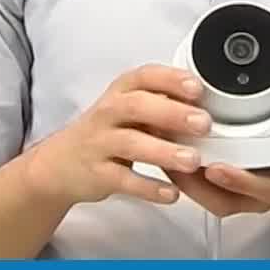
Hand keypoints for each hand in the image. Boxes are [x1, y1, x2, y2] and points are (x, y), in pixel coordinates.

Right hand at [21, 64, 213, 208]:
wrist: (62, 162)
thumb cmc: (108, 130)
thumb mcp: (130, 108)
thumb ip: (163, 102)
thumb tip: (208, 103)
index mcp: (122, 91)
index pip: (145, 76)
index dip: (170, 80)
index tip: (197, 87)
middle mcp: (109, 113)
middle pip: (138, 106)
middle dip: (172, 113)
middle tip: (204, 123)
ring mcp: (100, 144)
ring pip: (131, 144)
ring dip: (164, 151)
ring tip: (192, 160)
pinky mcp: (98, 174)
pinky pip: (125, 181)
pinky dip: (149, 188)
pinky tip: (172, 193)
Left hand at [168, 91, 269, 217]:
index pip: (256, 190)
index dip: (236, 181)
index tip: (218, 167)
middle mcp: (253, 194)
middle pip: (217, 195)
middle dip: (192, 176)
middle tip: (171, 151)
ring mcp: (236, 193)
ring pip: (200, 192)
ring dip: (177, 171)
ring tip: (158, 144)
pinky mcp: (221, 186)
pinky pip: (196, 184)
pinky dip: (178, 167)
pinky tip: (163, 144)